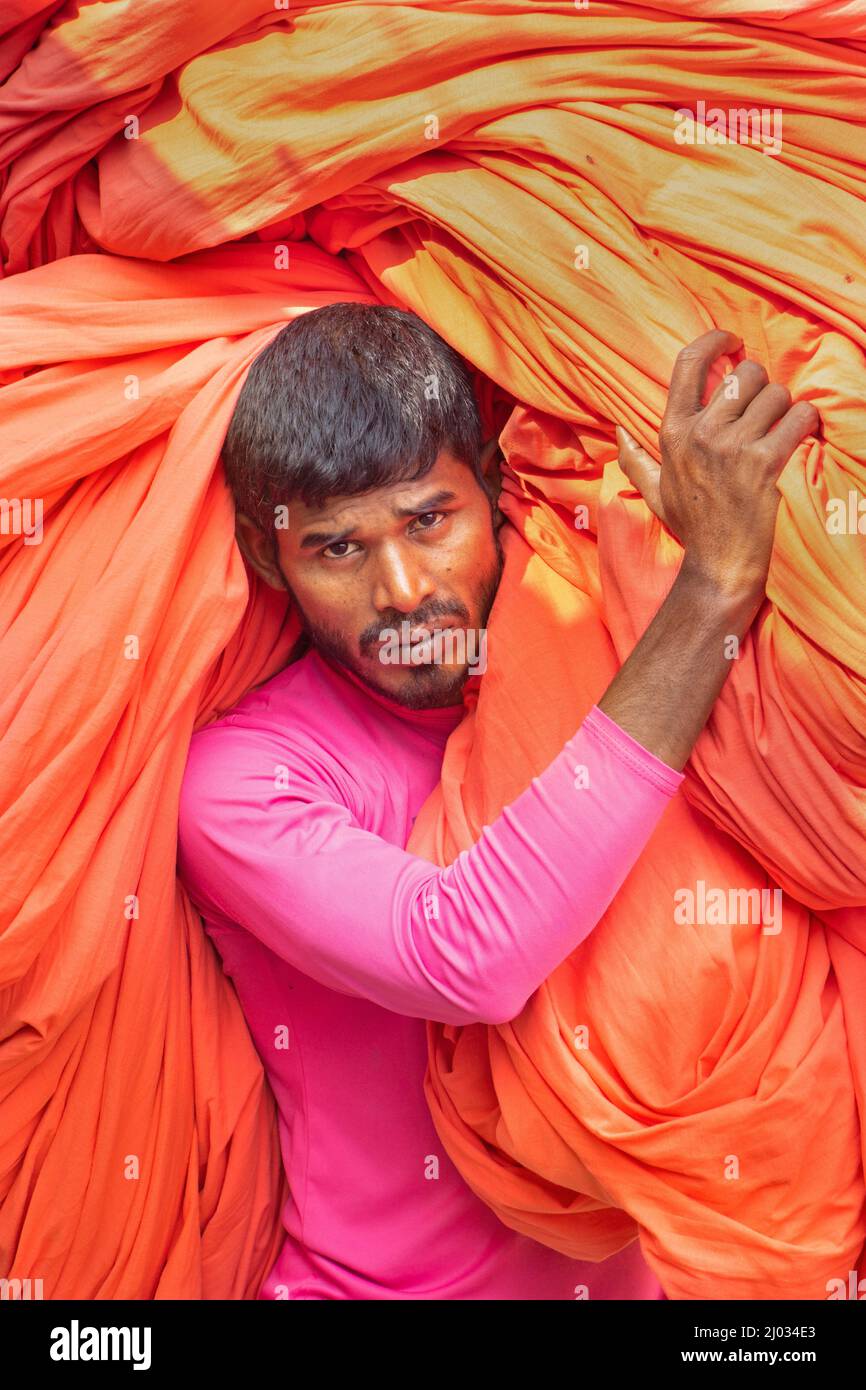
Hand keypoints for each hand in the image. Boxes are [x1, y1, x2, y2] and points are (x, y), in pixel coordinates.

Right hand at [615, 328, 819, 601]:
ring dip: (786, 408)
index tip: (733, 341)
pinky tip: (803, 436)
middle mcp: (700, 434)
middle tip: (765, 411)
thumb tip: (618, 432)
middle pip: (745, 374)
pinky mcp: (764, 463)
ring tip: (781, 430)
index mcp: (672, 433)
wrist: (719, 566)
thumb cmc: (692, 528)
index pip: (689, 363)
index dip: (715, 340)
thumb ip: (635, 459)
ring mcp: (732, 447)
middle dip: (762, 387)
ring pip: (776, 393)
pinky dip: (807, 423)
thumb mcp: (655, 492)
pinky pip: (798, 417)